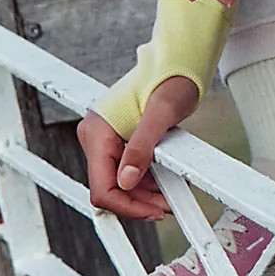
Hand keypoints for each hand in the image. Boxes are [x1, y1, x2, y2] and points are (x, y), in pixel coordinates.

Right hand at [78, 75, 200, 221]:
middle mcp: (96, 138)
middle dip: (138, 202)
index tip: (153, 211)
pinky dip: (145, 182)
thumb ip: (141, 147)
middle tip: (166, 206)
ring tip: (170, 197)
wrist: (178, 64)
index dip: (127, 205)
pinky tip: (165, 184)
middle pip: (109, 188)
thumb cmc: (170, 80)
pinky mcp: (119, 143)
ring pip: (119, 184)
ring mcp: (106, 141)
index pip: (101, 186)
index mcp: (97, 131)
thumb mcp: (160, 114)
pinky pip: (126, 172)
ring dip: (144, 195)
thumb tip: (126, 181)